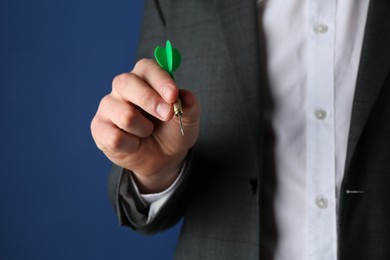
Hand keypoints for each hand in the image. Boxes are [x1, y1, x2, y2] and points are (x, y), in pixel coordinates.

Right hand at [91, 59, 199, 192]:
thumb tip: (186, 96)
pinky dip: (131, 145)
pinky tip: (134, 144)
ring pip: (124, 115)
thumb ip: (190, 107)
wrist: (161, 158)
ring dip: (144, 129)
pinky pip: (115, 137)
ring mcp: (108, 106)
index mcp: (145, 78)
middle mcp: (123, 87)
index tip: (173, 95)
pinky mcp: (99, 127)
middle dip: (150, 101)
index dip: (160, 80)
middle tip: (168, 115)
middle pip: (126, 83)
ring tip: (147, 132)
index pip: (147, 68)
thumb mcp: (188, 121)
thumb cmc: (171, 131)